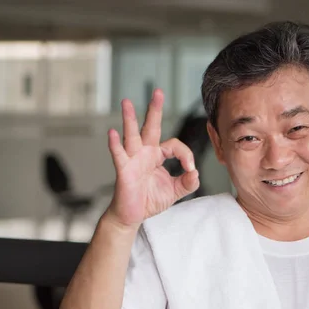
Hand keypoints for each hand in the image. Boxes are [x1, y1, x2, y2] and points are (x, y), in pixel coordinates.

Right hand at [105, 89, 199, 228]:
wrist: (133, 216)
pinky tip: (112, 133)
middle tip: (158, 92)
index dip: (185, 155)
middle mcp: (144, 153)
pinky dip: (115, 145)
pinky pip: (119, 155)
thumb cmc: (149, 201)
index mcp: (157, 156)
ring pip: (131, 136)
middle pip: (151, 127)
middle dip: (155, 110)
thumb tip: (196, 173)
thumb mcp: (174, 191)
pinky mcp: (123, 171)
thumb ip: (188, 182)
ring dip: (129, 119)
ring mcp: (132, 160)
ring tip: (126, 102)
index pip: (174, 146)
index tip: (190, 169)